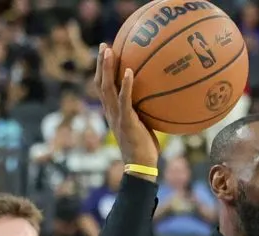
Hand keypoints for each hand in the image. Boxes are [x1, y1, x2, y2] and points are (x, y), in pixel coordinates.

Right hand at [94, 43, 158, 169]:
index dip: (102, 71)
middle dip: (101, 64)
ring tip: (109, 51)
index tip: (106, 54)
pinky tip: (129, 71)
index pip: (103, 88)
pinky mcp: (125, 121)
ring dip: (107, 68)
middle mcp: (110, 112)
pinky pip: (124, 100)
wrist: (140, 166)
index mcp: (113, 112)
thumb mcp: (144, 125)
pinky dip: (125, 85)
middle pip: (100, 83)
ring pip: (106, 88)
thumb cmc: (144, 147)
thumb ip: (144, 111)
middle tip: (103, 45)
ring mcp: (116, 116)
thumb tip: (158, 99)